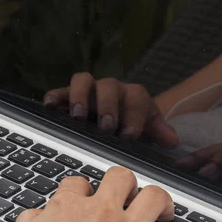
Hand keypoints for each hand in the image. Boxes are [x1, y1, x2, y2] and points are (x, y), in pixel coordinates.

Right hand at [10, 167, 204, 221]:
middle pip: (120, 178)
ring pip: (154, 197)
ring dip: (160, 199)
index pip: (78, 183)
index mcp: (70, 207)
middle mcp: (103, 212)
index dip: (82, 188)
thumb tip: (36, 215)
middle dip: (123, 181)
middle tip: (125, 192)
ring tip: (162, 206)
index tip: (84, 197)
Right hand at [44, 73, 178, 146]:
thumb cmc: (133, 126)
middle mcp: (111, 88)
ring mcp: (88, 90)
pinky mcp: (68, 96)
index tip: (129, 134)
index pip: (136, 98)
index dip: (134, 115)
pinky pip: (60, 91)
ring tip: (77, 116)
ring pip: (83, 80)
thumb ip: (159, 133)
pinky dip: (54, 96)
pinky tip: (49, 107)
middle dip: (108, 106)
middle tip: (106, 127)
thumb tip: (172, 141)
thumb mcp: (148, 130)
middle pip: (109, 85)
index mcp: (133, 96)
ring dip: (80, 96)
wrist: (116, 120)